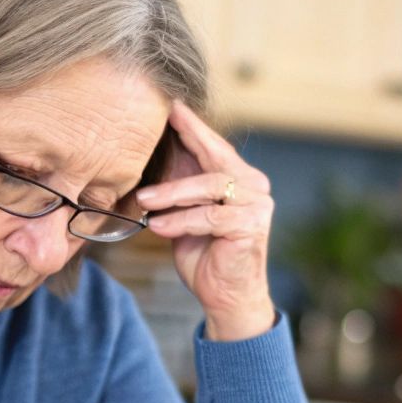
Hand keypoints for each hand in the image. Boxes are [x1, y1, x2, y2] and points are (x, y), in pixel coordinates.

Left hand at [134, 101, 277, 340]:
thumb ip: (179, 186)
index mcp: (240, 177)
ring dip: (171, 193)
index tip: (170, 105)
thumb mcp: (185, 212)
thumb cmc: (205, 254)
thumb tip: (151, 153)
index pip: (214, 145)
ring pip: (209, 186)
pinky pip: (209, 217)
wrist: (227, 297)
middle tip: (148, 136)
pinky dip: (180, 221)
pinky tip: (157, 226)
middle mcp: (254, 186)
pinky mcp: (251, 226)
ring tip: (144, 200)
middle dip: (182, 143)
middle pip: (214, 158)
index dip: (192, 125)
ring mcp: (257, 205)